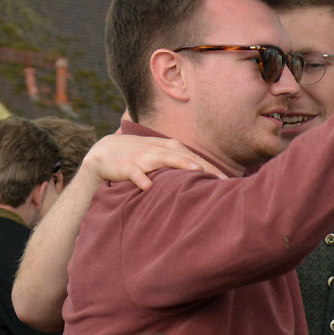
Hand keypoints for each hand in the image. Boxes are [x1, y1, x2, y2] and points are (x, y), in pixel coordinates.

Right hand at [83, 134, 225, 188]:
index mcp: (170, 147)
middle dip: (204, 166)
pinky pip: (135, 173)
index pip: (194, 157)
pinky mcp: (127, 166)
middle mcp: (159, 150)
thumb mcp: (161, 154)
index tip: (228, 180)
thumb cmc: (140, 155)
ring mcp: (143, 157)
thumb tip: (205, 176)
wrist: (105, 152)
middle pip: (185, 157)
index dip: (211, 167)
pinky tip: (147, 186)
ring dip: (179, 163)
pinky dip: (141, 179)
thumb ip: (181, 161)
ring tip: (195, 170)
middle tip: (221, 178)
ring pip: (164, 159)